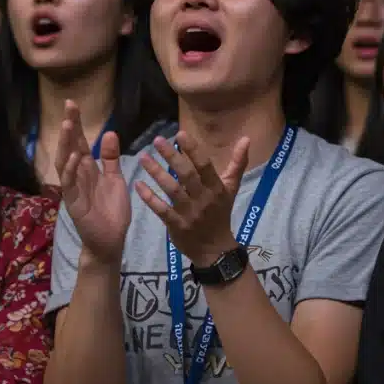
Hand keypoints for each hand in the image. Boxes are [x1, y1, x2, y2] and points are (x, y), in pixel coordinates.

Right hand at [54, 100, 130, 265]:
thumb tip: (110, 132)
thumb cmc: (111, 211)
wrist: (110, 240)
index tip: (74, 104)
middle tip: (69, 106)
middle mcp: (77, 175)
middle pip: (71, 146)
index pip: (80, 141)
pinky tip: (75, 156)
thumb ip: (111, 158)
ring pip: (65, 162)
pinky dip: (71, 169)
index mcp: (88, 169)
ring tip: (70, 125)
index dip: (77, 124)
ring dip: (67, 144)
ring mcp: (73, 188)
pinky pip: (70, 184)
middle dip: (70, 127)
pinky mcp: (74, 203)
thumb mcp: (115, 179)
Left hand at [134, 132, 249, 265]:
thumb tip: (246, 138)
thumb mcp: (231, 188)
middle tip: (157, 140)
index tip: (180, 134)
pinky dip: (149, 197)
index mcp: (216, 188)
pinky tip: (138, 184)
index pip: (205, 166)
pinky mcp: (176, 225)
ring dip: (156, 173)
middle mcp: (203, 199)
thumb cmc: (221, 213)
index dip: (193, 150)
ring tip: (143, 158)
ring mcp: (189, 213)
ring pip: (171, 190)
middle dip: (171, 156)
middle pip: (186, 175)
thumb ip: (237, 163)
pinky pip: (161, 209)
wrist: (215, 249)